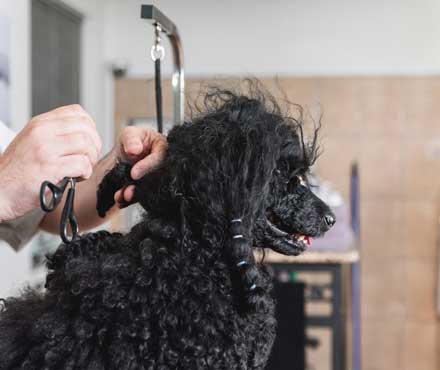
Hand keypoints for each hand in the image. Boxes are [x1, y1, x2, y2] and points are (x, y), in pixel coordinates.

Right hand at [0, 105, 101, 221]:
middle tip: (89, 159)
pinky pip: (82, 164)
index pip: (77, 112)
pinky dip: (85, 172)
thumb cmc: (16, 172)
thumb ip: (54, 135)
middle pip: (86, 128)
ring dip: (91, 160)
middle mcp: (42, 132)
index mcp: (39, 124)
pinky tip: (77, 178)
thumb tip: (85, 135)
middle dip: (94, 145)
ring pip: (86, 144)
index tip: (89, 141)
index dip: (90, 127)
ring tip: (82, 169)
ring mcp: (45, 149)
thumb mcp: (31, 142)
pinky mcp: (49, 168)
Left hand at [113, 126, 166, 207]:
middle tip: (128, 192)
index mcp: (164, 147)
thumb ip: (131, 139)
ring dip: (136, 195)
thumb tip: (135, 149)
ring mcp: (158, 178)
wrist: (126, 154)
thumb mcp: (129, 133)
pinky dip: (131, 200)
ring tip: (122, 197)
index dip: (147, 166)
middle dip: (142, 186)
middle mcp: (165, 164)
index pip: (159, 158)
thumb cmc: (132, 140)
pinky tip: (121, 201)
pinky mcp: (150, 188)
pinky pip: (143, 196)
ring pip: (150, 189)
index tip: (133, 173)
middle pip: (157, 178)